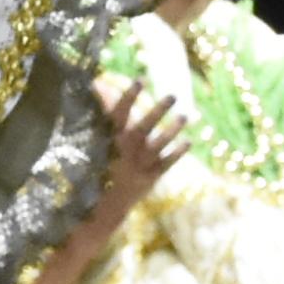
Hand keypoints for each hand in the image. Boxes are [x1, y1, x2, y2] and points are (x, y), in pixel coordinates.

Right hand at [93, 79, 190, 216]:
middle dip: (157, 111)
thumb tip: (96, 85)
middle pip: (144, 127)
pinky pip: (166, 163)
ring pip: (158, 145)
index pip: (119, 113)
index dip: (129, 96)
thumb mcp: (94, 139)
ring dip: (171, 130)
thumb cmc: (99, 164)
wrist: (104, 203)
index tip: (140, 80)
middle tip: (172, 96)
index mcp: (110, 138)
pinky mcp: (151, 177)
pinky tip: (189, 141)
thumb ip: (100, 113)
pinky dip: (177, 153)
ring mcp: (140, 163)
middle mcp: (126, 149)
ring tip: (184, 116)